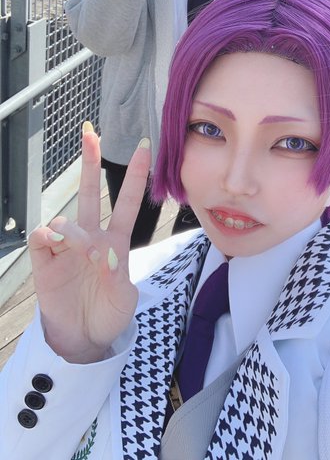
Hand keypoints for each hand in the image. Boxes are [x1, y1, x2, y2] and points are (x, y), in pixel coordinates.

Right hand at [28, 124, 150, 362]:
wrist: (85, 340)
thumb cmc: (109, 314)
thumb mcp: (124, 298)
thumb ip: (116, 274)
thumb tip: (102, 253)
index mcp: (115, 242)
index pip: (126, 203)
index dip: (135, 177)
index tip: (144, 147)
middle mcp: (90, 237)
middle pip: (89, 193)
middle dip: (90, 163)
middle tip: (90, 133)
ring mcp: (66, 249)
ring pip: (65, 220)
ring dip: (74, 230)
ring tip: (83, 250)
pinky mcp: (45, 263)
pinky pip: (40, 239)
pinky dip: (47, 236)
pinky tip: (55, 242)